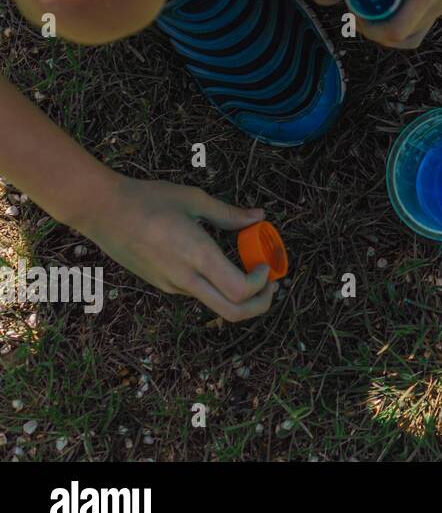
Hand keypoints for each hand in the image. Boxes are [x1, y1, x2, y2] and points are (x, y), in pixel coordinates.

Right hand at [78, 176, 275, 321]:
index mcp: (196, 255)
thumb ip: (228, 214)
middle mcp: (184, 277)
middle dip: (259, 304)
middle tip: (270, 284)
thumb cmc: (147, 199)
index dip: (261, 284)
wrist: (100, 210)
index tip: (266, 265)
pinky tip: (219, 263)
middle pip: (231, 312)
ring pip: (214, 304)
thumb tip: (259, 217)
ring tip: (249, 268)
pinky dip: (216, 286)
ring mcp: (170, 285)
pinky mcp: (161, 284)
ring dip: (238, 295)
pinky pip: (197, 293)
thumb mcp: (193, 199)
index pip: (239, 290)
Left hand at [313, 0, 441, 49]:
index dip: (369, 28)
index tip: (355, 12)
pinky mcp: (435, 7)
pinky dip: (395, 24)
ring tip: (370, 9)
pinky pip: (414, 30)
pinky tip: (382, 6)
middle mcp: (435, 4)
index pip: (396, 31)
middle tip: (358, 10)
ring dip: (385, 28)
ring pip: (408, 38)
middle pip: (400, 38)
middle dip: (375, 29)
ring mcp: (437, 7)